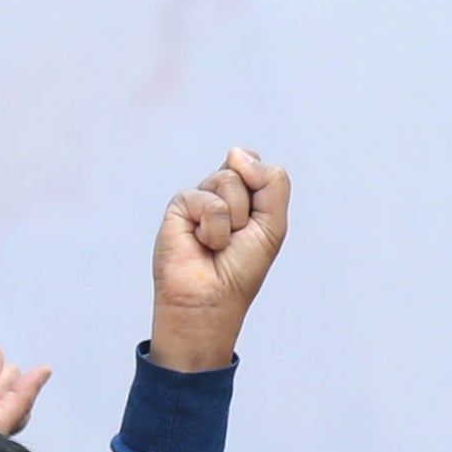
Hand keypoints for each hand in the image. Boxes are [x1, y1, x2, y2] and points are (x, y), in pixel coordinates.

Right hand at [149, 148, 289, 372]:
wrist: (211, 300)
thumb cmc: (240, 270)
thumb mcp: (272, 225)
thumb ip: (271, 182)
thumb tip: (236, 151)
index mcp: (246, 197)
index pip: (259, 167)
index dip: (263, 190)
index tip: (256, 225)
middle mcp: (221, 193)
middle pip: (245, 170)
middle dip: (249, 209)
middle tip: (237, 238)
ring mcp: (200, 198)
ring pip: (228, 181)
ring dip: (232, 220)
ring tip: (218, 243)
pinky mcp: (179, 206)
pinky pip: (208, 200)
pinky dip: (213, 228)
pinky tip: (201, 243)